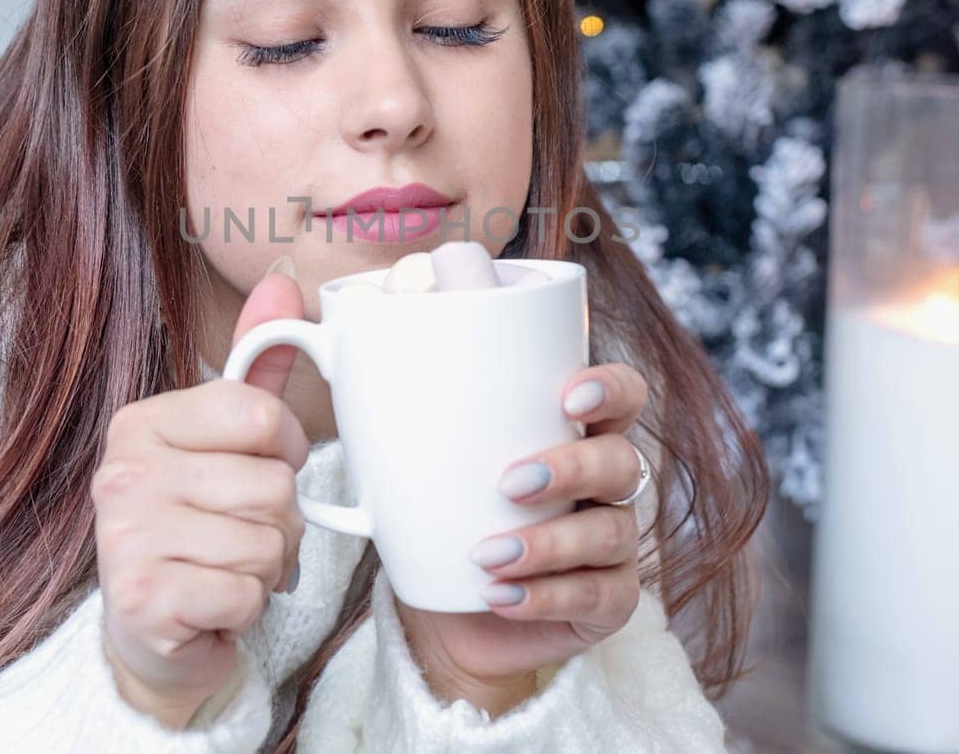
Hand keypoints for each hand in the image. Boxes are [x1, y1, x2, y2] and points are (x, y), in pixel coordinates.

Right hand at [92, 261, 309, 725]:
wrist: (152, 629)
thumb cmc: (195, 525)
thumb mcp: (223, 440)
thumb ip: (255, 366)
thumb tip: (284, 282)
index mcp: (142, 422)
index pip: (260, 414)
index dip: (286, 449)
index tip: (263, 468)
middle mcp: (123, 472)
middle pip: (274, 486)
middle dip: (280, 523)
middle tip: (239, 535)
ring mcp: (126, 537)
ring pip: (268, 543)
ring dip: (266, 568)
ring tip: (226, 568)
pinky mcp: (144, 599)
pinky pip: (248, 593)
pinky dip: (247, 607)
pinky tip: (212, 603)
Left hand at [393, 362, 648, 711]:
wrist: (444, 610)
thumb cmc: (443, 519)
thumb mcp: (422, 465)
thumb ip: (402, 411)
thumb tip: (335, 349)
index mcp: (576, 436)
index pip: (623, 397)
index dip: (610, 390)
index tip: (567, 400)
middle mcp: (607, 488)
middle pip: (622, 462)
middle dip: (572, 468)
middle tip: (508, 484)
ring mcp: (615, 546)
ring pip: (611, 533)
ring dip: (548, 543)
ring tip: (486, 556)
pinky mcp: (610, 603)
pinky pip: (598, 597)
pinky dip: (546, 597)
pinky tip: (501, 596)